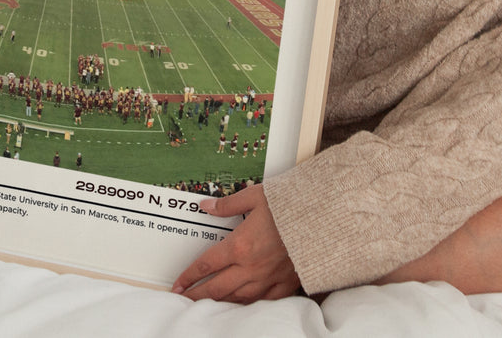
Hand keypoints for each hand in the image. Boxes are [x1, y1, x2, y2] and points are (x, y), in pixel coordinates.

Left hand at [171, 184, 299, 302]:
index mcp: (240, 246)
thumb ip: (228, 204)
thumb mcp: (255, 197)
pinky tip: (242, 304)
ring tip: (208, 304)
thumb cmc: (291, 206)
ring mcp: (268, 278)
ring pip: (237, 298)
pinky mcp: (285, 284)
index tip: (179, 284)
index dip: (189, 276)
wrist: (323, 219)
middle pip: (217, 288)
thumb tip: (207, 206)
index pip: (206, 265)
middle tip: (184, 300)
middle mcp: (251, 267)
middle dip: (197, 295)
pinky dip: (249, 304)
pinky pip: (263, 301)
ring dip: (219, 302)